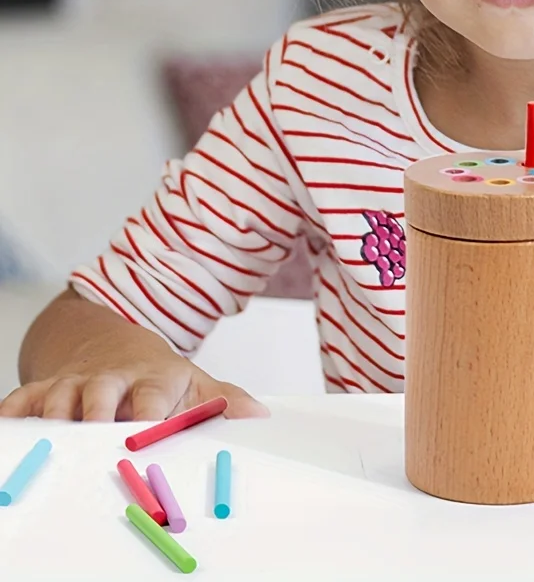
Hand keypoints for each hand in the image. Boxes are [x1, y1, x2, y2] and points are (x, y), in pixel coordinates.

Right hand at [0, 353, 268, 421]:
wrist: (117, 345)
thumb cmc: (160, 377)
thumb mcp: (195, 382)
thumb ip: (223, 400)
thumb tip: (259, 415)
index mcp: (154, 378)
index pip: (152, 394)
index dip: (148, 413)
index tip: (146, 431)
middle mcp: (113, 379)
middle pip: (102, 392)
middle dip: (97, 412)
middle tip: (94, 436)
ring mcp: (78, 382)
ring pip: (61, 396)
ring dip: (56, 415)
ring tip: (53, 437)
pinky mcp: (47, 387)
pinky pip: (25, 399)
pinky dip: (15, 412)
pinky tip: (10, 427)